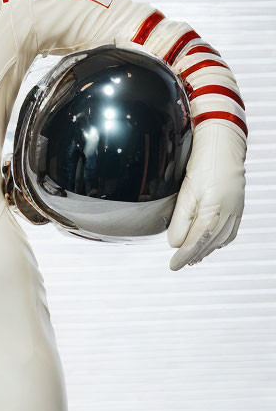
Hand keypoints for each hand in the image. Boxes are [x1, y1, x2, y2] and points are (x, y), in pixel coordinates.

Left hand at [167, 120, 245, 269]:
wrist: (223, 144)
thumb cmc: (204, 163)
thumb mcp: (186, 192)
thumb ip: (180, 220)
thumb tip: (175, 243)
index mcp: (215, 211)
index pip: (196, 241)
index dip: (184, 255)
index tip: (173, 266)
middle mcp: (229, 214)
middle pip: (209, 243)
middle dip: (194, 255)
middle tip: (179, 264)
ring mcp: (236, 211)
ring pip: (220, 239)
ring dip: (206, 250)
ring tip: (193, 258)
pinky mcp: (238, 206)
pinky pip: (229, 231)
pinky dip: (218, 240)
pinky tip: (211, 242)